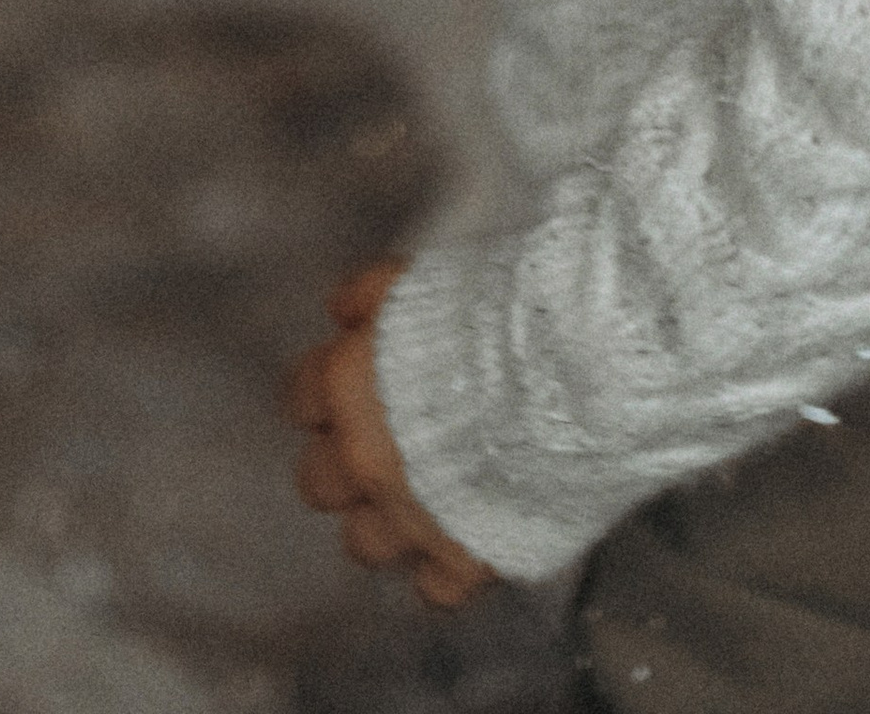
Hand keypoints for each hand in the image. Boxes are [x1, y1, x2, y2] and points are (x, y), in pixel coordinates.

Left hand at [284, 257, 499, 611]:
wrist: (569, 373)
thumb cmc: (496, 315)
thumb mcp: (421, 280)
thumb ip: (369, 295)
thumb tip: (339, 311)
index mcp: (347, 387)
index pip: (300, 398)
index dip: (329, 390)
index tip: (353, 382)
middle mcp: (364, 461)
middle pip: (317, 482)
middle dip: (343, 463)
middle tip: (383, 442)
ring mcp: (409, 517)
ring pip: (363, 543)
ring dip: (386, 520)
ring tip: (424, 495)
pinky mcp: (461, 561)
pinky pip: (432, 589)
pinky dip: (445, 566)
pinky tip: (468, 535)